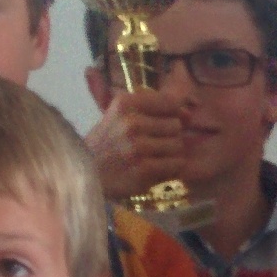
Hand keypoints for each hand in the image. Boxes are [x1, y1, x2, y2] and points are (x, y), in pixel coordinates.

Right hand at [86, 81, 194, 203]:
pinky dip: (170, 168)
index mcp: (125, 103)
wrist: (87, 173)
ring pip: (178, 146)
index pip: (169, 102)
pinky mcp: (144, 170)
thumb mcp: (121, 115)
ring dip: (170, 154)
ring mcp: (138, 147)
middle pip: (176, 126)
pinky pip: (176, 164)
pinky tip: (154, 169)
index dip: (171, 115)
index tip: (159, 124)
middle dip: (169, 136)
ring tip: (151, 157)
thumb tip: (189, 112)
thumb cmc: (108, 143)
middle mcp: (131, 123)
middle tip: (150, 145)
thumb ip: (155, 108)